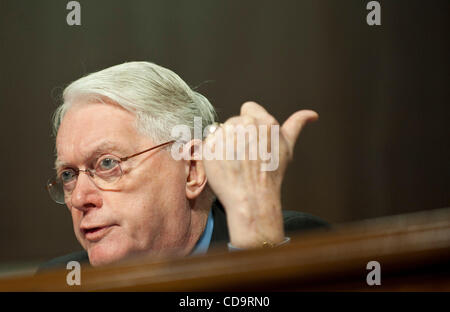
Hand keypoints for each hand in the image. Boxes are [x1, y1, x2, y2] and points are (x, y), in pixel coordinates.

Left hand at [202, 101, 317, 247]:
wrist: (252, 198)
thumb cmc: (271, 175)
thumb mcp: (286, 148)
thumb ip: (296, 125)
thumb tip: (312, 115)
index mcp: (265, 121)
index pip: (249, 108)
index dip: (251, 124)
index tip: (254, 141)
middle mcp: (245, 124)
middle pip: (235, 121)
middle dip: (238, 135)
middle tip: (246, 156)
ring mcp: (226, 134)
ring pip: (221, 131)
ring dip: (226, 144)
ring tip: (236, 162)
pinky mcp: (210, 146)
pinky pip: (210, 143)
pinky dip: (214, 153)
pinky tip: (224, 165)